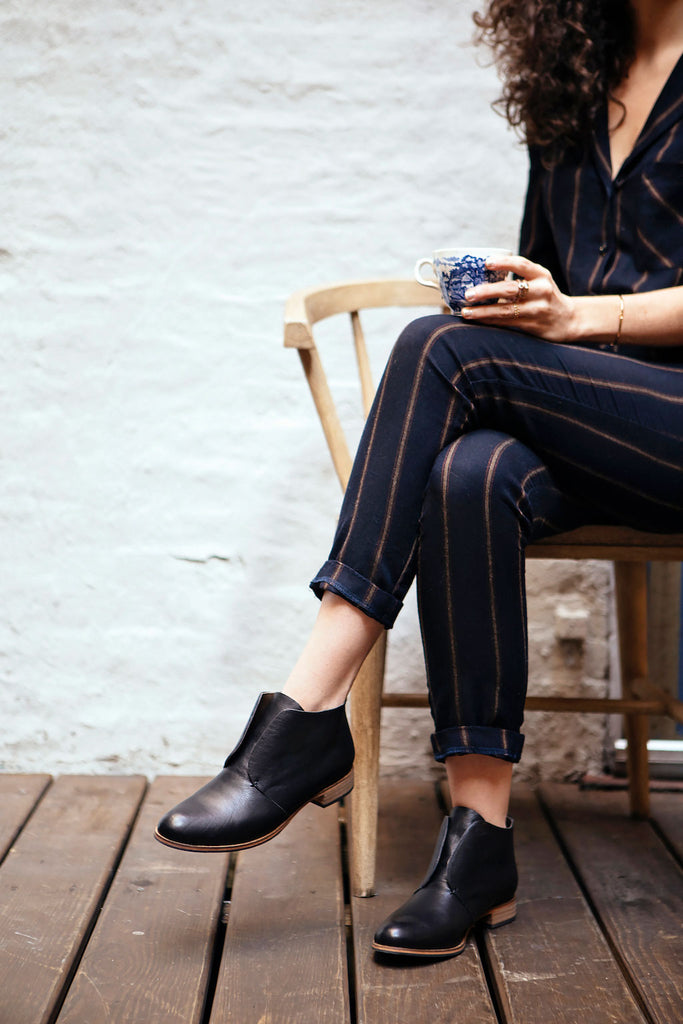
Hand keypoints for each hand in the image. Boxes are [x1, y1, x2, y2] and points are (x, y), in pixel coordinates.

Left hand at [460, 255, 577, 342]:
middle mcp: (541, 291)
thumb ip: (519, 277)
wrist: (568, 320)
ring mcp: (537, 310)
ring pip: (505, 311)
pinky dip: (489, 321)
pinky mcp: (532, 326)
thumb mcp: (539, 281)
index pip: (522, 265)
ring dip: (482, 312)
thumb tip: (480, 274)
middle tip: (468, 294)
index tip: (486, 263)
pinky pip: (506, 323)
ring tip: (465, 311)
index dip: (504, 263)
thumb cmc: (544, 296)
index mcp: (541, 275)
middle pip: (510, 290)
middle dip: (486, 292)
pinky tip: (476, 320)